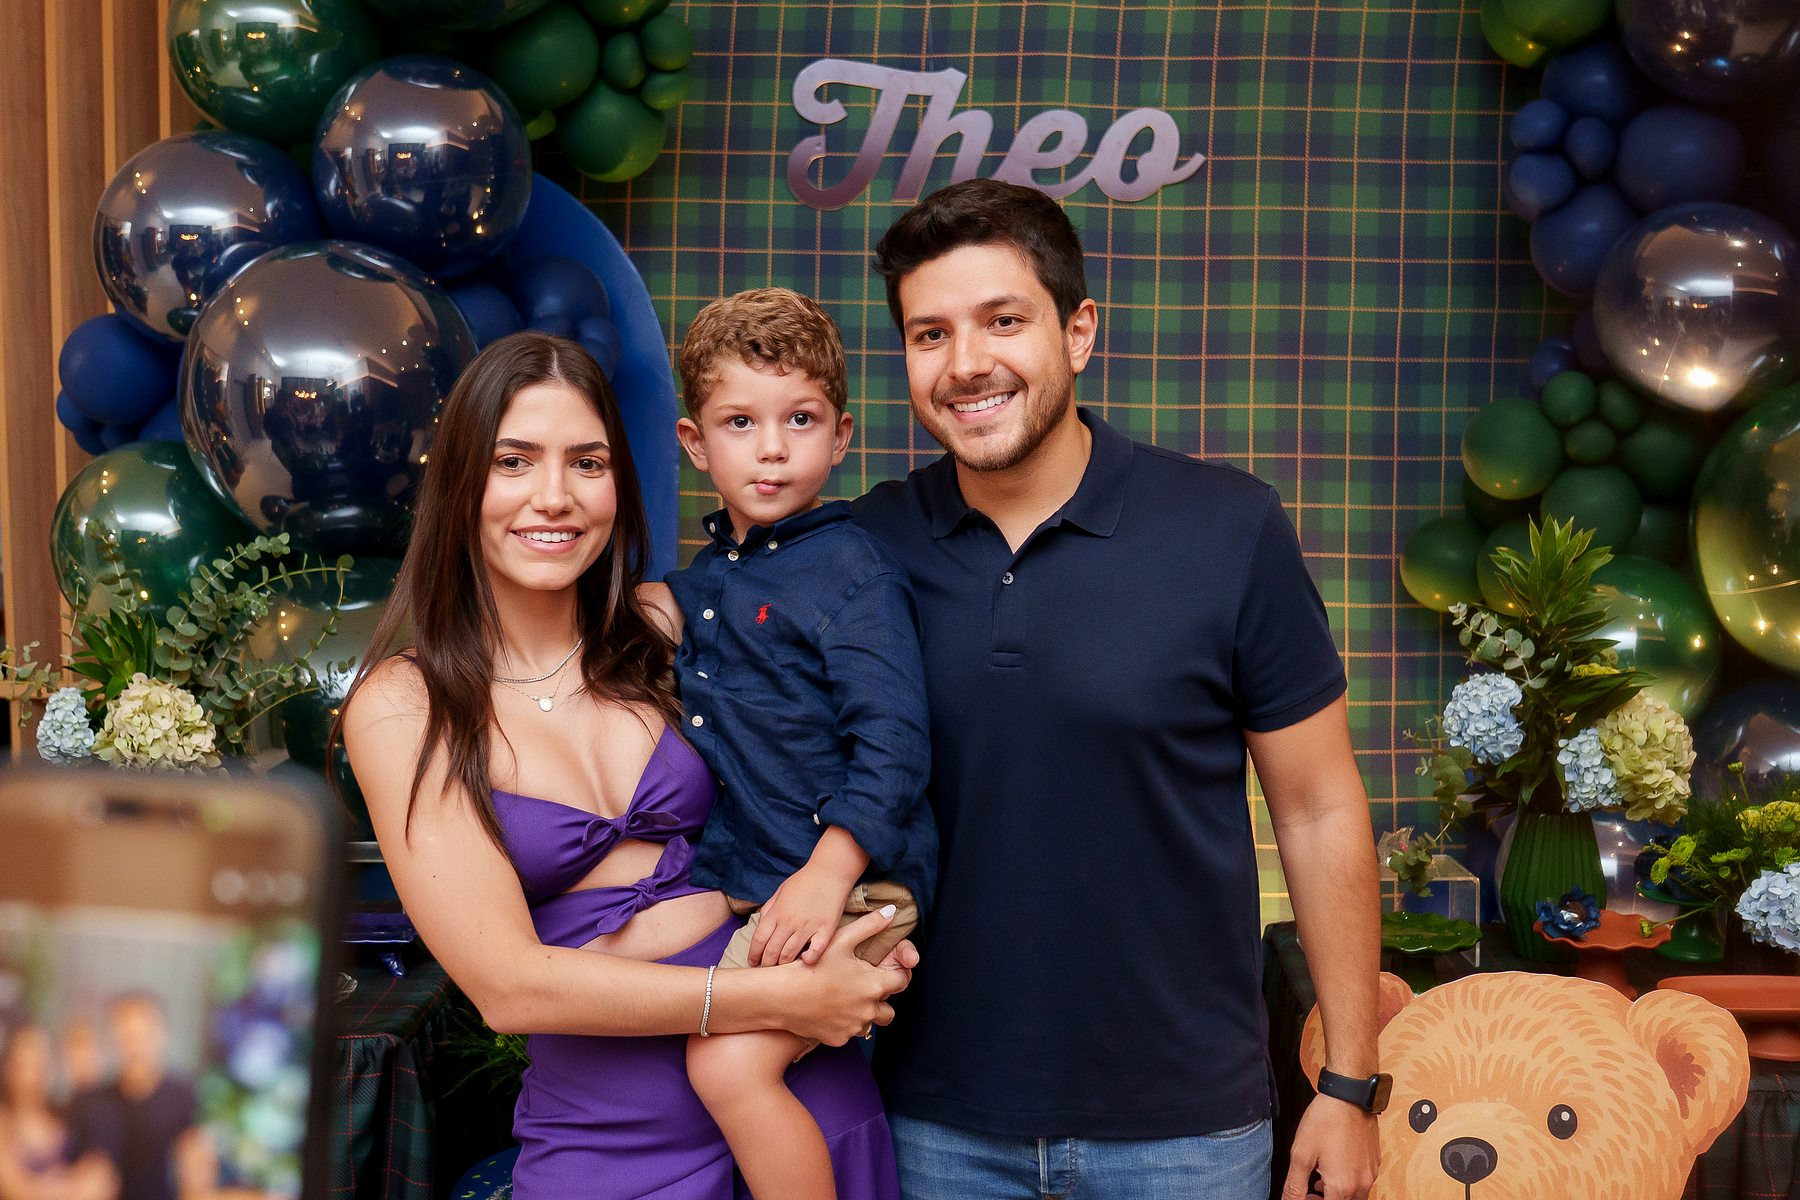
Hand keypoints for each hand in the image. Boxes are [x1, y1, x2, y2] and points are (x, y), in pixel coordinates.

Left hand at [752, 862, 854, 965]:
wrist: (830, 871)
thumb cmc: (804, 881)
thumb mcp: (780, 891)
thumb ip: (769, 910)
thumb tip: (761, 927)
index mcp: (777, 912)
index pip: (759, 940)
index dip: (754, 954)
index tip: (753, 961)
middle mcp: (789, 921)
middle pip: (772, 951)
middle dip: (766, 963)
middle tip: (766, 967)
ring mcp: (808, 926)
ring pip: (789, 955)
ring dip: (783, 965)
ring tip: (782, 968)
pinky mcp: (826, 929)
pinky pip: (815, 951)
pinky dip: (809, 959)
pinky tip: (805, 959)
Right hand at [780, 906, 909, 1043]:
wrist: (780, 996)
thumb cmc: (810, 965)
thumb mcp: (841, 939)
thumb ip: (870, 925)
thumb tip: (893, 911)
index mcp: (873, 986)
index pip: (901, 981)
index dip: (895, 974)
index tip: (883, 970)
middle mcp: (868, 1011)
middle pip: (889, 1011)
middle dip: (880, 1001)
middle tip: (861, 987)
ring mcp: (853, 1028)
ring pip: (868, 1023)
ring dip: (862, 1013)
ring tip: (842, 996)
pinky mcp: (838, 1039)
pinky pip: (849, 1033)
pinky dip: (843, 1023)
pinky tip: (828, 1008)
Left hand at [1282, 1095, 1377, 1199]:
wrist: (1349, 1096)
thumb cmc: (1326, 1121)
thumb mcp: (1301, 1154)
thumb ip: (1294, 1185)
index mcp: (1342, 1187)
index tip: (1302, 1195)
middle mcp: (1361, 1185)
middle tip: (1307, 1192)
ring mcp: (1370, 1174)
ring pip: (1355, 1197)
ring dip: (1336, 1195)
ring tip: (1318, 1181)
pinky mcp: (1374, 1163)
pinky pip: (1362, 1184)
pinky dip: (1347, 1183)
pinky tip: (1333, 1168)